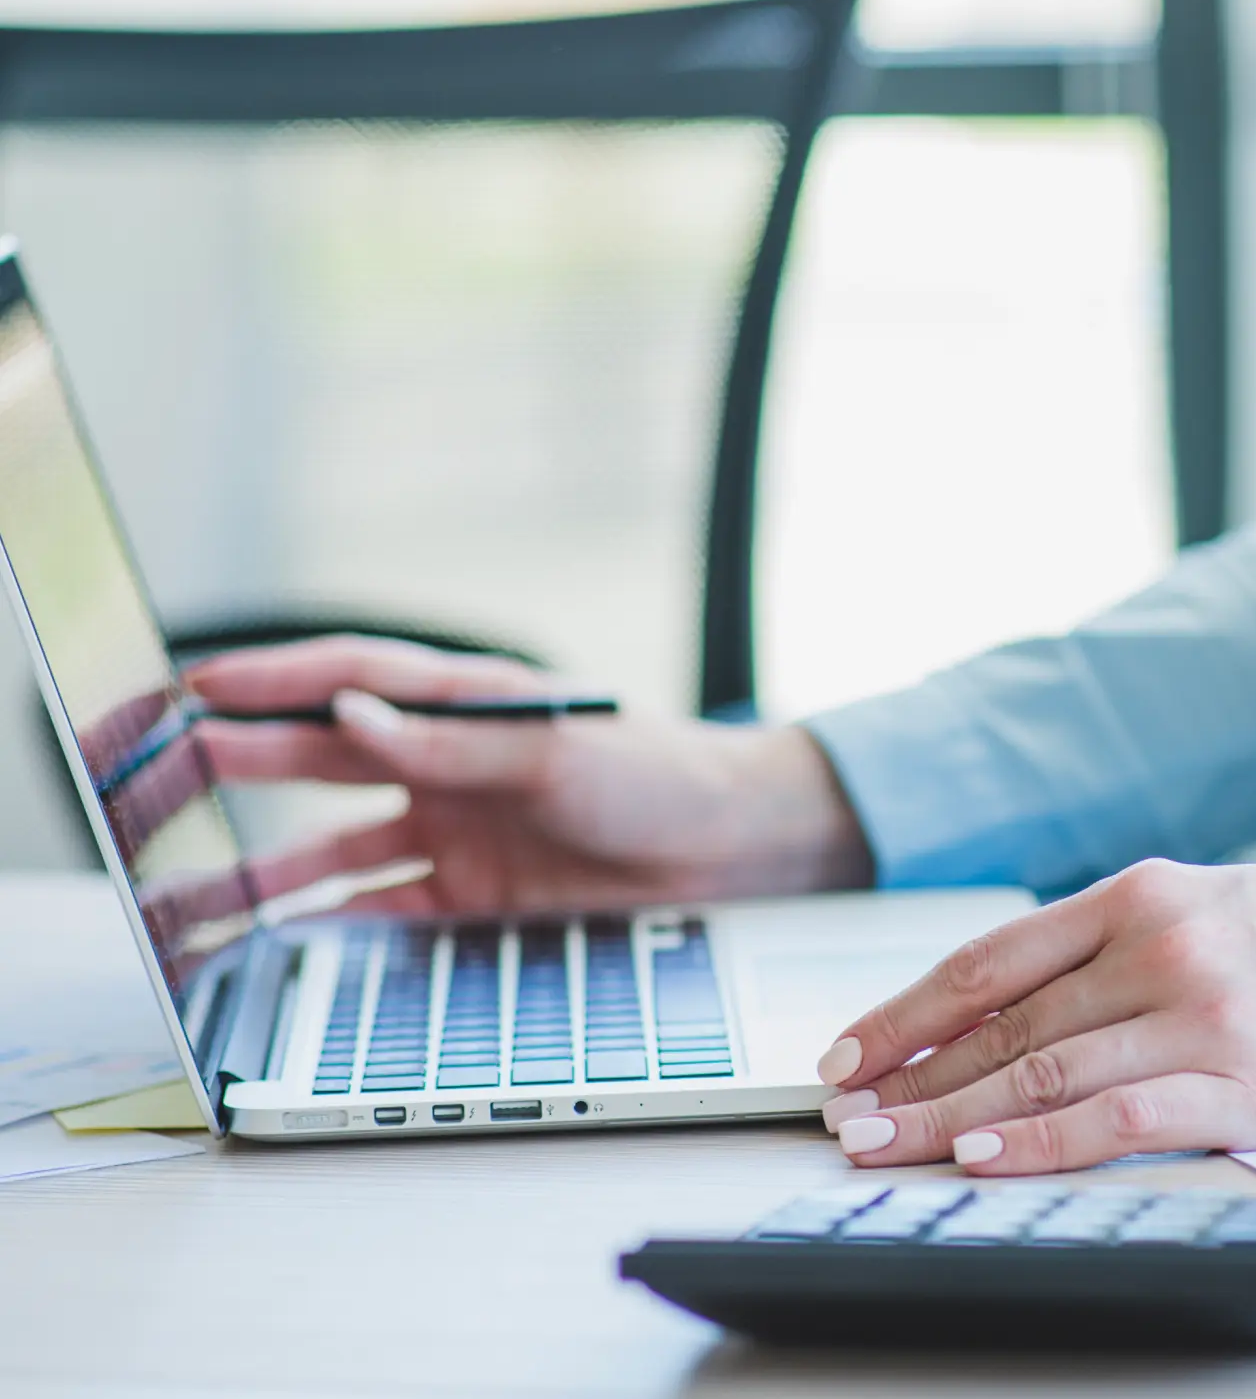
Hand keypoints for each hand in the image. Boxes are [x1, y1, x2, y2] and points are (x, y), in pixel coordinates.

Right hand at [186, 636, 869, 913]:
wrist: (732, 846)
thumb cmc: (660, 772)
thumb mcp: (557, 748)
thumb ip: (453, 741)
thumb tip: (352, 718)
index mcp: (465, 703)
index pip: (347, 682)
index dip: (269, 683)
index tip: (193, 689)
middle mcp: (444, 764)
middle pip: (317, 763)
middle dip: (234, 769)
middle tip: (155, 779)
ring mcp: (451, 831)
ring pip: (331, 849)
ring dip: (263, 869)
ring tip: (185, 891)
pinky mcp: (470, 896)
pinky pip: (378, 910)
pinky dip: (325, 925)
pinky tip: (270, 941)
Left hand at [813, 845, 1255, 1173]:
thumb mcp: (1220, 907)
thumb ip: (1125, 946)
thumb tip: (1016, 1008)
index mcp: (1145, 892)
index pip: (992, 957)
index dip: (906, 1010)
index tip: (846, 1053)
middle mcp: (1162, 941)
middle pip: (1001, 1019)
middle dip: (907, 1074)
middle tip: (839, 1116)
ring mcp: (1203, 1011)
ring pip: (1041, 1068)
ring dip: (947, 1114)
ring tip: (883, 1145)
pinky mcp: (1248, 1080)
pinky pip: (1115, 1115)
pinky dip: (1038, 1138)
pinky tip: (984, 1155)